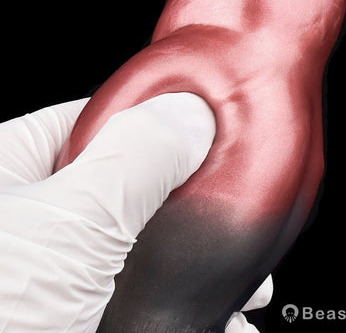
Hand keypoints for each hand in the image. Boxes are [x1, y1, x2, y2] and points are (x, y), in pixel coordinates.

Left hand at [0, 93, 271, 331]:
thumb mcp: (71, 222)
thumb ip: (136, 157)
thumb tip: (189, 114)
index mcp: (15, 169)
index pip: (99, 120)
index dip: (156, 120)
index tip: (205, 129)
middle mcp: (39, 214)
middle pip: (132, 183)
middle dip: (191, 204)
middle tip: (234, 214)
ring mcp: (61, 267)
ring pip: (146, 246)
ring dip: (198, 264)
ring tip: (243, 283)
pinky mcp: (80, 310)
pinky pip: (146, 294)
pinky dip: (186, 306)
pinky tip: (219, 319)